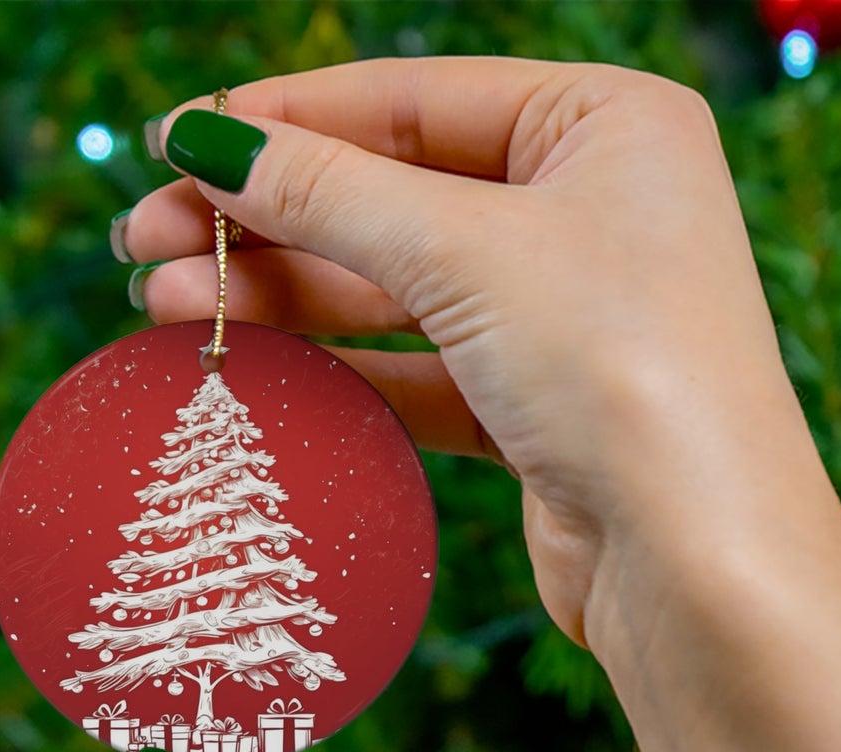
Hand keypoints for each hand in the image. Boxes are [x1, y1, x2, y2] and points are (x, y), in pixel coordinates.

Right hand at [120, 57, 813, 653]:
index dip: (286, 119)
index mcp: (607, 125)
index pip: (415, 99)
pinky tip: (252, 364)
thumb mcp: (465, 251)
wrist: (697, 563)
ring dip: (284, 297)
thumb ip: (329, 193)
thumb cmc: (619, 369)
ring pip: (399, 290)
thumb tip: (207, 141)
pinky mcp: (541, 410)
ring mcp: (568, 315)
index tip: (175, 141)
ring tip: (165, 306)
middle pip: (396, 196)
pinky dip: (339, 368)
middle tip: (143, 241)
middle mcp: (594, 210)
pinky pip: (420, 370)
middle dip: (267, 219)